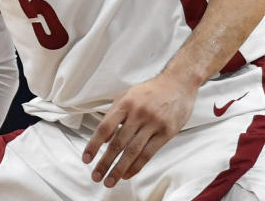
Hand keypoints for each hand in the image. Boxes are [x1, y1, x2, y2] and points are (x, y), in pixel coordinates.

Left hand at [82, 71, 195, 186]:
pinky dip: (137, 166)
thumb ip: (113, 115)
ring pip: (133, 151)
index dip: (94, 145)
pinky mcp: (167, 132)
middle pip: (118, 143)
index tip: (86, 159)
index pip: (104, 128)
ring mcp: (153, 123)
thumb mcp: (126, 96)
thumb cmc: (149, 91)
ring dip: (120, 169)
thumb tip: (103, 139)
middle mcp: (138, 114)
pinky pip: (149, 153)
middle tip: (96, 177)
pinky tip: (127, 174)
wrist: (178, 83)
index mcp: (125, 103)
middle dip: (105, 162)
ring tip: (110, 181)